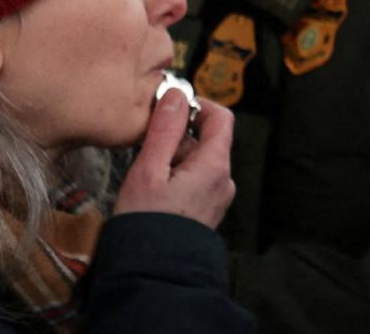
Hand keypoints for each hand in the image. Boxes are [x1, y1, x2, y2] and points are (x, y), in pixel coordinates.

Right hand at [113, 90, 235, 227]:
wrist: (152, 273)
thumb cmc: (147, 224)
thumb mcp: (149, 170)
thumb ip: (164, 130)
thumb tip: (176, 96)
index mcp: (215, 166)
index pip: (221, 117)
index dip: (197, 105)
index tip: (170, 107)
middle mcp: (223, 181)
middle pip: (205, 140)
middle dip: (176, 137)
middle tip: (145, 148)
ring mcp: (217, 198)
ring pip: (197, 162)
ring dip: (172, 159)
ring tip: (146, 176)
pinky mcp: (206, 211)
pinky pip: (195, 181)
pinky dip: (175, 177)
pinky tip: (153, 191)